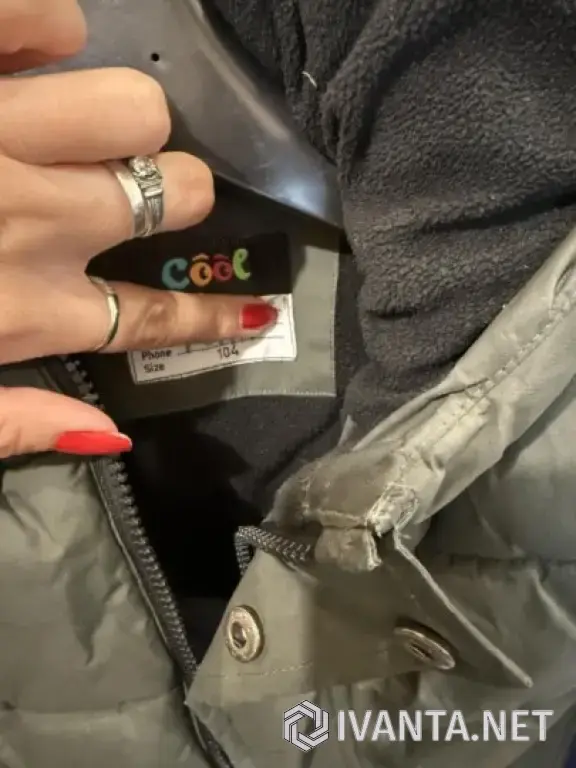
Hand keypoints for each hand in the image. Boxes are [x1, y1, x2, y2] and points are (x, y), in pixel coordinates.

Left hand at [0, 0, 276, 457]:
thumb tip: (114, 430)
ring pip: (137, 106)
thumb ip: (16, 422)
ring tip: (79, 126)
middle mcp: (33, 216)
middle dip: (174, 195)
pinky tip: (24, 60)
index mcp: (22, 307)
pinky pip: (53, 18)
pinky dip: (50, 34)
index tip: (256, 310)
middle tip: (134, 194)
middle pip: (176, 193)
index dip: (215, 318)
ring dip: (122, 120)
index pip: (155, 319)